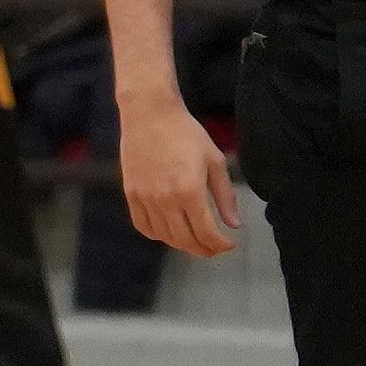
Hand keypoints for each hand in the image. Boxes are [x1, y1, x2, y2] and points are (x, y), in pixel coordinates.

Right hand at [117, 100, 239, 257]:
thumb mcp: (215, 161)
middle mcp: (165, 200)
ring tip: (195, 241)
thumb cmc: (187, 134)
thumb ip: (225, 196)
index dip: (220, 244)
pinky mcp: (131, 195)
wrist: (150, 116)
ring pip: (164, 236)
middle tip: (215, 248)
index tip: (230, 245)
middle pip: (185, 239)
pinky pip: (144, 226)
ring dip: (182, 244)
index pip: (206, 232)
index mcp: (189, 191)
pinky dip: (158, 235)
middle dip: (203, 249)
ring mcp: (145, 199)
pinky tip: (170, 232)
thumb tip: (234, 224)